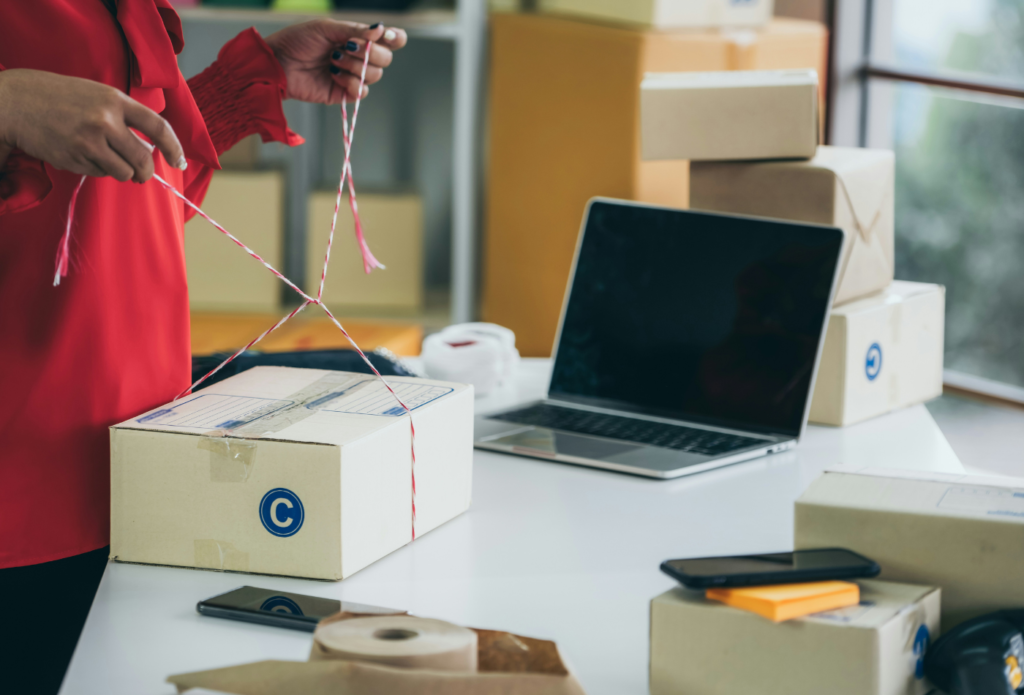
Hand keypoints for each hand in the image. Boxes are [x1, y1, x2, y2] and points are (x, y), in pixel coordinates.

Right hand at [0, 69, 184, 181]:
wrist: (16, 101)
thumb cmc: (61, 98)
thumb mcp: (97, 95)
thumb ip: (125, 118)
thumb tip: (152, 150)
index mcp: (115, 100)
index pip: (158, 126)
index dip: (174, 147)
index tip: (179, 161)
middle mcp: (105, 121)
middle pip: (143, 159)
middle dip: (146, 172)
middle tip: (141, 174)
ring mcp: (90, 141)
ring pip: (124, 172)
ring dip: (121, 172)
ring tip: (103, 157)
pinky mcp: (75, 158)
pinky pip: (100, 174)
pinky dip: (97, 170)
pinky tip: (81, 153)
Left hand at [264, 20, 406, 102]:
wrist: (277, 63)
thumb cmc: (297, 41)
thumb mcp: (326, 28)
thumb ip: (355, 30)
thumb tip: (381, 29)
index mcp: (358, 38)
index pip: (390, 40)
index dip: (395, 38)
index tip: (387, 36)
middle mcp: (359, 57)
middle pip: (386, 59)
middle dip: (370, 52)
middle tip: (348, 47)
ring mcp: (352, 76)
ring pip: (375, 75)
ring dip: (355, 66)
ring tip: (333, 60)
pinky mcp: (343, 93)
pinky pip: (361, 92)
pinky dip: (350, 82)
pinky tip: (333, 75)